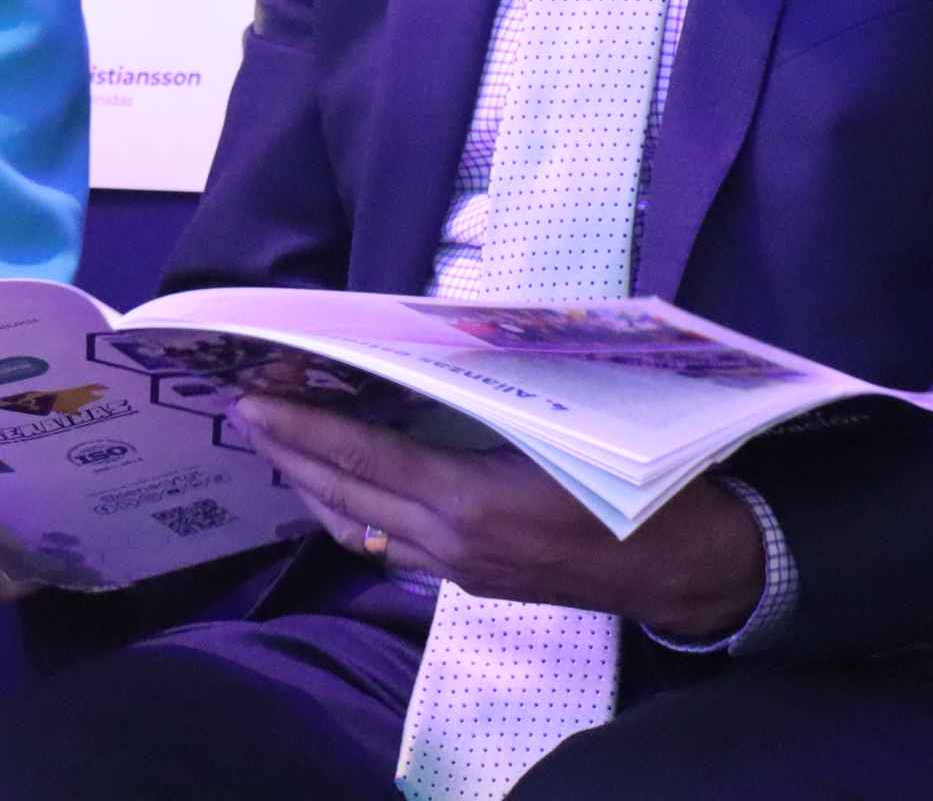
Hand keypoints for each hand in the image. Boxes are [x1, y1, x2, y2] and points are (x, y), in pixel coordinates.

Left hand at [230, 393, 763, 640]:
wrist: (684, 565)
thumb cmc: (635, 478)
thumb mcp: (565, 419)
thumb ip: (491, 392)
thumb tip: (428, 348)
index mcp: (472, 501)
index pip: (363, 458)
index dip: (303, 429)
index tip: (254, 400)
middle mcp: (453, 544)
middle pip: (346, 497)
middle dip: (291, 454)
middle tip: (249, 412)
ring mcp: (460, 572)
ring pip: (360, 531)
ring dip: (316, 488)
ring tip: (282, 446)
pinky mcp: (472, 584)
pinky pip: (392, 550)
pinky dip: (356, 514)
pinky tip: (345, 489)